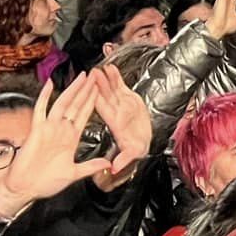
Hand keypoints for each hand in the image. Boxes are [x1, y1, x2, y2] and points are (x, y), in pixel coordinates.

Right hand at [0, 79, 114, 215]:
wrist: (24, 189)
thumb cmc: (45, 183)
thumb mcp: (73, 174)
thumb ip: (90, 167)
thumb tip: (107, 164)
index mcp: (71, 138)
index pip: (85, 114)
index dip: (93, 101)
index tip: (101, 88)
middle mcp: (61, 130)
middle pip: (76, 105)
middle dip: (86, 90)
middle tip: (95, 75)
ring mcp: (49, 129)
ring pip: (63, 104)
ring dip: (73, 90)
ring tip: (82, 76)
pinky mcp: (36, 131)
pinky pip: (40, 110)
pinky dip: (44, 97)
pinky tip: (50, 84)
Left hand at [93, 66, 154, 187]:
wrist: (145, 142)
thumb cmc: (136, 148)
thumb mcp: (132, 155)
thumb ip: (123, 159)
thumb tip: (114, 168)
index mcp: (114, 123)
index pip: (102, 109)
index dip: (96, 99)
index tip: (89, 89)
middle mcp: (116, 112)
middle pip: (104, 96)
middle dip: (98, 84)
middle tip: (92, 73)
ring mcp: (121, 103)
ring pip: (111, 88)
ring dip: (105, 78)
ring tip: (100, 67)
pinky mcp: (129, 98)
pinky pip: (120, 86)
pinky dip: (116, 77)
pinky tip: (111, 67)